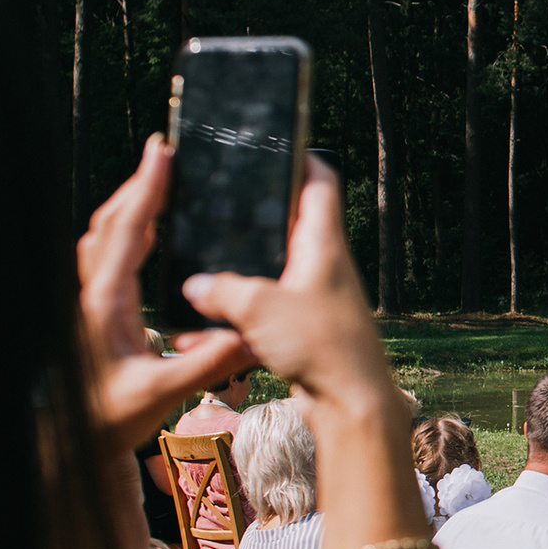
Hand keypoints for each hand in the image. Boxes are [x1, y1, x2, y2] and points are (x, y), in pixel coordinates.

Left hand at [78, 137, 254, 452]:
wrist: (72, 444)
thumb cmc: (107, 419)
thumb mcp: (160, 394)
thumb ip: (205, 363)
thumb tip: (247, 336)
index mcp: (104, 303)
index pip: (125, 232)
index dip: (145, 190)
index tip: (161, 154)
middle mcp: (90, 296)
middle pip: (108, 223)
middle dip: (136, 186)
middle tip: (163, 157)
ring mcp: (87, 303)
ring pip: (101, 238)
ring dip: (127, 206)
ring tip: (156, 186)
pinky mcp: (92, 314)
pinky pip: (103, 257)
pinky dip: (123, 232)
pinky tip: (143, 237)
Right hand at [183, 158, 403, 424]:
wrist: (352, 405)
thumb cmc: (322, 346)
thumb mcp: (259, 307)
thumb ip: (221, 290)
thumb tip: (195, 286)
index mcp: (323, 243)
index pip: (320, 182)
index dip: (302, 157)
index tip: (279, 143)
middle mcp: (324, 266)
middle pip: (291, 227)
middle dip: (257, 221)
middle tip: (223, 208)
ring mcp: (317, 300)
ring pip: (274, 275)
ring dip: (241, 276)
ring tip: (204, 272)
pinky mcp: (307, 332)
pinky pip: (267, 316)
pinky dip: (240, 320)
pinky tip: (208, 332)